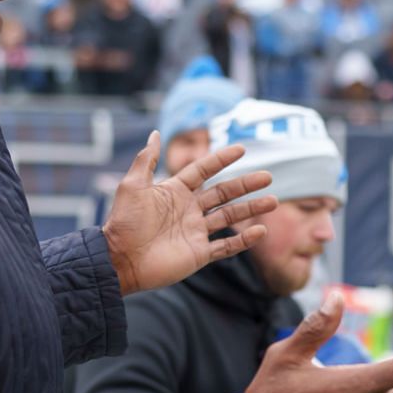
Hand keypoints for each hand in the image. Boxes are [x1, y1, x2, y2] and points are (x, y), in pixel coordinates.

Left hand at [103, 133, 276, 294]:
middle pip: (223, 193)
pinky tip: (261, 231)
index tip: (241, 149)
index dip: (221, 160)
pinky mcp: (199, 253)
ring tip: (273, 201)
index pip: (203, 171)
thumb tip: (155, 133)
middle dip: (246, 184)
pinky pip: (226, 246)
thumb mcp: (133, 185)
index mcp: (175, 191)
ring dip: (251, 209)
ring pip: (230, 217)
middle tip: (268, 176)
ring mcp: (195, 232)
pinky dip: (244, 240)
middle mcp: (188, 210)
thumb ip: (147, 159)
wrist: (119, 259)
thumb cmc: (123, 222)